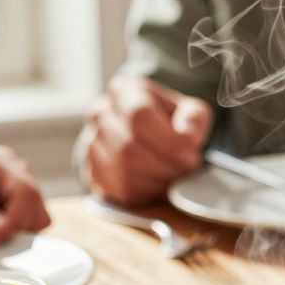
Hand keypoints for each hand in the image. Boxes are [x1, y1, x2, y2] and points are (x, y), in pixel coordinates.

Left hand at [0, 146, 49, 243]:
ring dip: (15, 234)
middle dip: (18, 228)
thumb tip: (3, 233)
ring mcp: (16, 192)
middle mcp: (15, 174)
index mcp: (1, 163)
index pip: (28, 193)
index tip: (1, 237)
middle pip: (38, 209)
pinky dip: (12, 237)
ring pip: (37, 221)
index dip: (19, 219)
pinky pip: (27, 229)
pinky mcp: (14, 208)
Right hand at [84, 76, 213, 206]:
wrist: (150, 141)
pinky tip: (159, 187)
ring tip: (175, 178)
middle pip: (128, 146)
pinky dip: (144, 193)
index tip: (190, 155)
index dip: (167, 140)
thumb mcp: (191, 112)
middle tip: (186, 171)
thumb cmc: (172, 124)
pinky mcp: (92, 172)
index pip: (138, 114)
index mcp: (124, 91)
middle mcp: (101, 113)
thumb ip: (193, 119)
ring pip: (121, 169)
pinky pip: (116, 188)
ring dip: (156, 180)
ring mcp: (91, 143)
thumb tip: (187, 137)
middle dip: (164, 165)